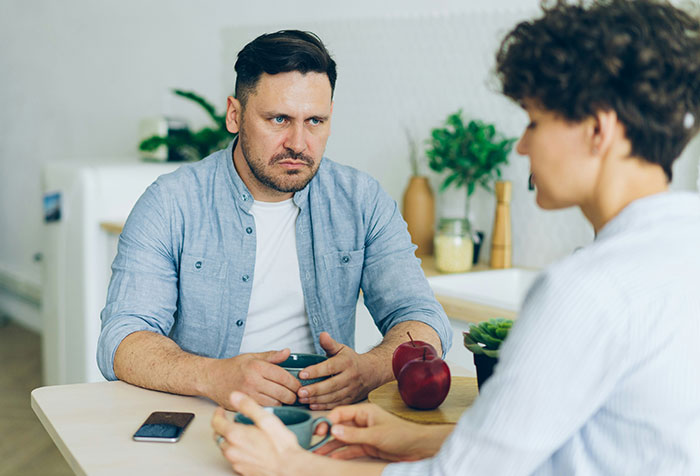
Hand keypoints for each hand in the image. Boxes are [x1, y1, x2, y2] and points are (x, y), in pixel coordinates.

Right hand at [205, 349, 300, 407]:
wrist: (211, 378)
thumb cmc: (231, 367)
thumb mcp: (252, 356)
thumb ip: (271, 356)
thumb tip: (287, 352)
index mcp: (257, 367)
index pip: (284, 377)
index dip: (295, 383)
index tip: (299, 386)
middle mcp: (253, 381)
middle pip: (282, 392)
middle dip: (292, 395)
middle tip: (296, 395)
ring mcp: (248, 395)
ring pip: (275, 403)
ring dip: (283, 403)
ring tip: (286, 400)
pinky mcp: (244, 405)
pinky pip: (264, 409)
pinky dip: (272, 408)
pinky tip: (274, 404)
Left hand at [212, 392, 309, 475]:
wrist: (289, 468)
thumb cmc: (281, 446)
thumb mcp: (266, 419)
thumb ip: (248, 406)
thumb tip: (235, 396)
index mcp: (235, 435)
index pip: (216, 422)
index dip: (217, 413)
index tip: (221, 410)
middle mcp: (232, 451)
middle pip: (219, 436)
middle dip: (222, 427)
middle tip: (229, 421)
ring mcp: (236, 462)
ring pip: (226, 448)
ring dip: (229, 439)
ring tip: (241, 433)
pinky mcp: (242, 470)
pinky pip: (234, 458)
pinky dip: (236, 450)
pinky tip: (248, 447)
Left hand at [297, 332, 379, 408]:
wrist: (372, 372)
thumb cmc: (352, 360)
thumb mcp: (342, 349)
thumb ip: (329, 344)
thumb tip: (322, 335)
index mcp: (347, 362)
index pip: (329, 367)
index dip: (315, 371)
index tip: (302, 374)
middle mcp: (350, 377)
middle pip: (331, 385)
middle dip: (314, 390)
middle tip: (299, 392)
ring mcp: (351, 389)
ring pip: (333, 396)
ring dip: (316, 399)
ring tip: (302, 399)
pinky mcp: (351, 399)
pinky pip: (336, 404)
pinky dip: (323, 406)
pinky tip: (312, 404)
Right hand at [314, 403, 446, 461]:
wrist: (419, 447)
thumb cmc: (402, 435)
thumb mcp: (376, 435)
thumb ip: (354, 434)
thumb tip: (333, 430)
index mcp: (364, 412)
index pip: (340, 412)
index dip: (327, 420)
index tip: (318, 430)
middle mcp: (362, 422)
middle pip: (339, 426)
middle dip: (325, 434)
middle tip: (313, 441)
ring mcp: (364, 434)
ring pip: (342, 439)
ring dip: (330, 446)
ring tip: (316, 452)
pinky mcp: (367, 446)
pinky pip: (350, 449)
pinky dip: (340, 453)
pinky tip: (330, 457)